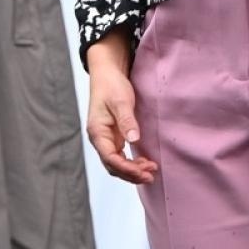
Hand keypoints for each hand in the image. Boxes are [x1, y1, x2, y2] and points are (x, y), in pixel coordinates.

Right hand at [85, 30, 156, 184]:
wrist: (107, 74)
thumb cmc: (111, 85)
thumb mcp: (120, 101)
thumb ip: (126, 121)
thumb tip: (133, 140)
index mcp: (97, 131)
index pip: (109, 158)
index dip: (126, 168)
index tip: (143, 172)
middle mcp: (99, 138)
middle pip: (112, 165)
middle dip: (130, 173)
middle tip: (151, 175)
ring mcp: (106, 138)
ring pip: (116, 163)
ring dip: (132, 170)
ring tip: (151, 171)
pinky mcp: (113, 136)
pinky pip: (121, 156)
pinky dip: (132, 163)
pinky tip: (144, 162)